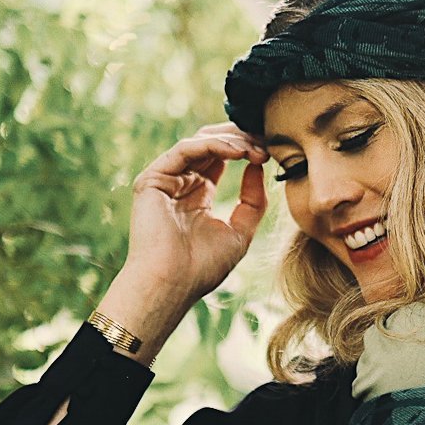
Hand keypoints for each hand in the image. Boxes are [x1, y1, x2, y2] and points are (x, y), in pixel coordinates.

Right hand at [124, 122, 268, 302]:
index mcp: (198, 194)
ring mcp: (165, 180)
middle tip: (266, 143)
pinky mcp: (153, 179)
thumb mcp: (240, 232)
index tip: (271, 152)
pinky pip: (185, 150)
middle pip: (212, 145)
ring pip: (200, 143)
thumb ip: (253, 202)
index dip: (247, 149)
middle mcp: (181, 183)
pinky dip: (213, 146)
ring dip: (231, 141)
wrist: (172, 284)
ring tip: (255, 149)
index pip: (222, 158)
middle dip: (241, 140)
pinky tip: (237, 152)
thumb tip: (259, 167)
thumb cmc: (202, 267)